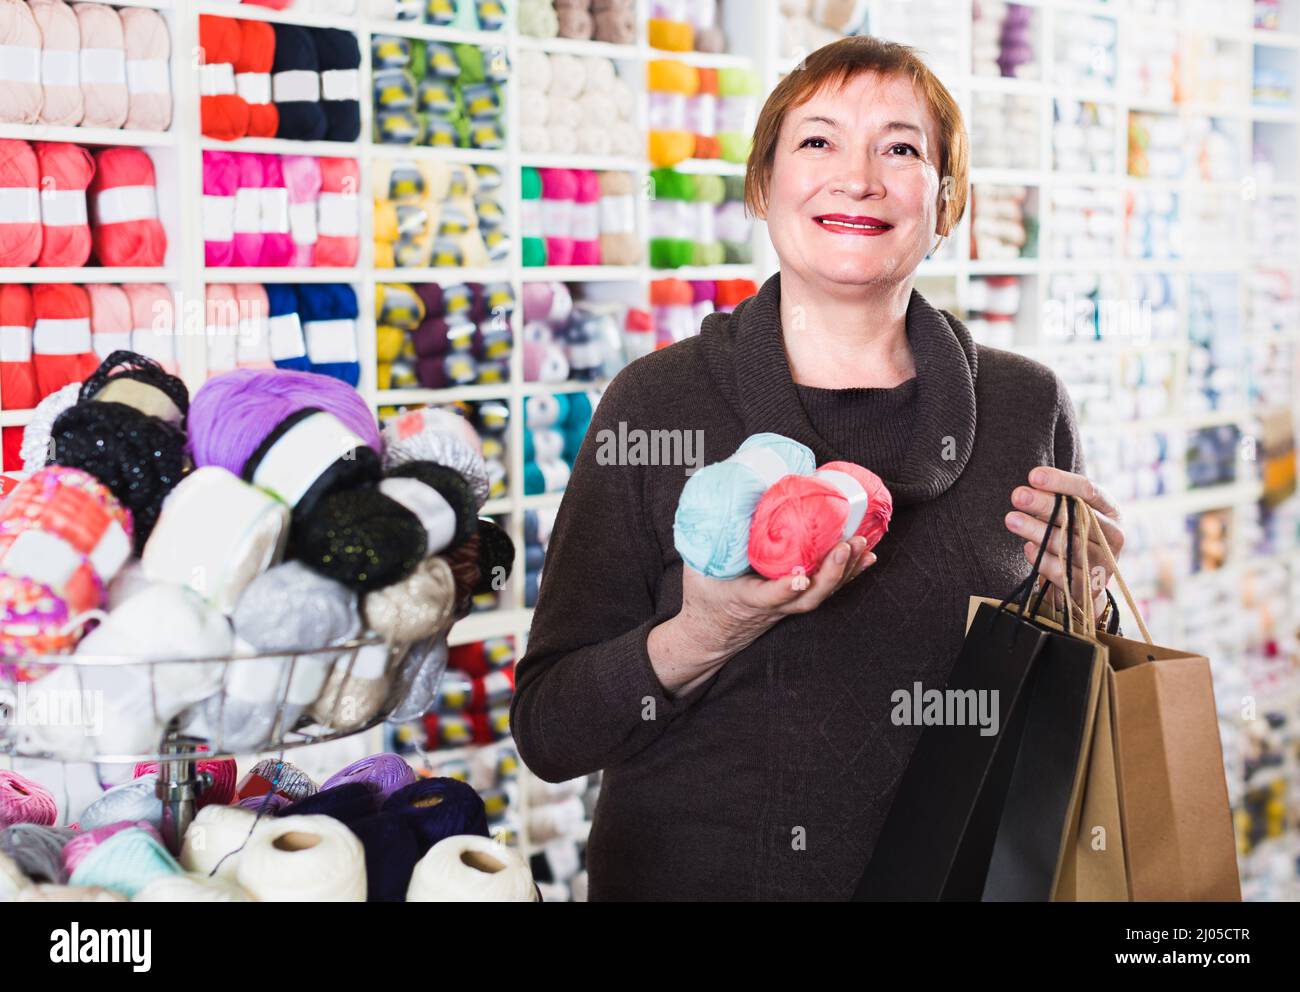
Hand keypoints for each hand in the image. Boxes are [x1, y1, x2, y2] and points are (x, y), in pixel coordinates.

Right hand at [649, 536, 877, 693]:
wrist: (710, 632)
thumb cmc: (704, 595)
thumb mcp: (697, 569)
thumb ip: (708, 540)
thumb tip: (719, 500)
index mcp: (745, 598)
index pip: (767, 598)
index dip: (784, 589)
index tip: (800, 578)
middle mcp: (773, 606)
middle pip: (808, 598)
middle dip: (831, 573)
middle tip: (845, 546)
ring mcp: (788, 606)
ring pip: (822, 594)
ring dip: (845, 570)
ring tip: (862, 543)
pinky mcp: (797, 600)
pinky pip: (827, 588)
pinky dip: (849, 572)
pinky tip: (866, 556)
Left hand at [1004, 466, 1124, 619]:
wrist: (1084, 581)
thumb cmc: (1075, 536)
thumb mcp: (1074, 515)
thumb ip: (1058, 500)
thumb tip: (1031, 488)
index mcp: (1111, 512)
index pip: (1088, 491)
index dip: (1061, 482)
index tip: (1033, 476)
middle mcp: (1112, 537)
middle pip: (1076, 516)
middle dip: (1044, 504)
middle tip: (1017, 495)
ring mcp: (1102, 563)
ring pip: (1066, 544)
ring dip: (1036, 530)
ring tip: (1012, 519)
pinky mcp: (1087, 587)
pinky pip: (1060, 570)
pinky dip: (1041, 558)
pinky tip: (1028, 548)